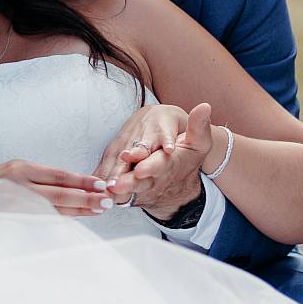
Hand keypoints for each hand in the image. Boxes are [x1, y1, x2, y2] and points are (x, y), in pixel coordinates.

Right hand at [0, 159, 116, 217]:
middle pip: (58, 193)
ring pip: (52, 208)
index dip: (81, 180)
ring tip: (98, 211)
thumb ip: (35, 179)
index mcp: (19, 169)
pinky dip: (59, 219)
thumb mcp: (10, 173)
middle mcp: (17, 183)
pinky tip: (74, 219)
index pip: (57, 175)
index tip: (101, 184)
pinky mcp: (10, 219)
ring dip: (78, 211)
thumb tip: (70, 186)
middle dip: (85, 198)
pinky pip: (40, 219)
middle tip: (107, 201)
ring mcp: (13, 203)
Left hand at [103, 103, 214, 220]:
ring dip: (116, 192)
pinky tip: (98, 194)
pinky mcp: (132, 194)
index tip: (140, 168)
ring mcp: (143, 188)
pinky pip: (120, 197)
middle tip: (115, 184)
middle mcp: (155, 179)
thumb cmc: (186, 158)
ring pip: (128, 192)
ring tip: (105, 189)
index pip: (160, 165)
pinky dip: (110, 196)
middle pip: (140, 182)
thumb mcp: (198, 142)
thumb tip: (204, 106)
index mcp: (170, 164)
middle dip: (128, 183)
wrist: (180, 185)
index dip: (150, 166)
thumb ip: (199, 125)